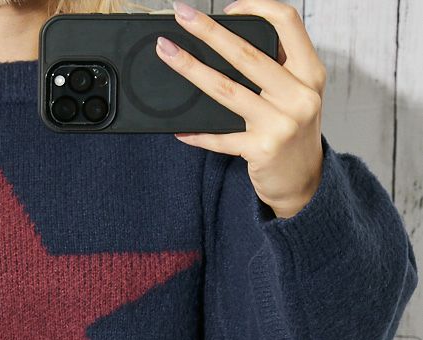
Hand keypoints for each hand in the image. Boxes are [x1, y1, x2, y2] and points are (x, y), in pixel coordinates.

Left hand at [156, 0, 326, 217]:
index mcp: (309, 73)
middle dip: (209, 31)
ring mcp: (280, 123)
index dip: (257, 8)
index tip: (228, 8)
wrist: (305, 183)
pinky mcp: (260, 149)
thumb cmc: (295, 134)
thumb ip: (278, 70)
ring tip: (167, 52)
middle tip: (182, 15)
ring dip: (191, 68)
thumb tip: (230, 44)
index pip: (287, 23)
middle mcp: (298, 95)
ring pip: (226, 89)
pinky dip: (198, 133)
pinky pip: (220, 137)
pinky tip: (180, 129)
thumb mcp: (298, 95)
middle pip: (246, 53)